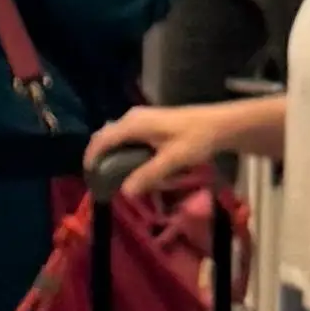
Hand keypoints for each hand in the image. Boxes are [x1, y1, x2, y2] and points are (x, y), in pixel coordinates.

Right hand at [90, 103, 233, 198]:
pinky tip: (132, 164)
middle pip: (106, 136)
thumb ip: (148, 175)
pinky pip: (127, 135)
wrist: (220, 124)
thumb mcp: (173, 160)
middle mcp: (132, 118)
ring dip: (111, 153)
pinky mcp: (150, 121)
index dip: (91, 158)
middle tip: (101, 179)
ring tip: (113, 174)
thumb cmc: (196, 139)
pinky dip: (123, 149)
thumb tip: (126, 192)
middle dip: (99, 156)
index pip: (101, 140)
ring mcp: (141, 118)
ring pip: (116, 135)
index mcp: (133, 124)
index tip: (89, 177)